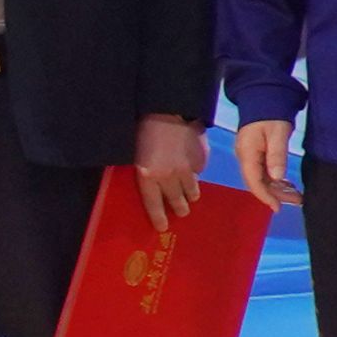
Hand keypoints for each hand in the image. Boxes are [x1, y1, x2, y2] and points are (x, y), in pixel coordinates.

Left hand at [133, 114, 207, 230]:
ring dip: (190, 194)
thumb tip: (149, 180)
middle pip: (177, 200)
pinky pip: (200, 170)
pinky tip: (194, 171)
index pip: (154, 204)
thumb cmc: (144, 129)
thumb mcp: (136, 153)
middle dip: (179, 208)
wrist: (168, 109)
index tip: (162, 227)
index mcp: (149, 176)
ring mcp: (188, 168)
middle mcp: (170, 176)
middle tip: (181, 212)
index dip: (158, 217)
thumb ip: (144, 171)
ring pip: (192, 188)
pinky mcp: (201, 157)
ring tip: (191, 197)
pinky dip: (197, 173)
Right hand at [237, 119, 299, 209]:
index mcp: (247, 154)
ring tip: (297, 197)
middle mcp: (246, 157)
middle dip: (276, 194)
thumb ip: (276, 155)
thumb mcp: (277, 133)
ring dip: (278, 188)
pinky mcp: (257, 153)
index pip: (254, 181)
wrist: (263, 97)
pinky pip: (265, 172)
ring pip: (263, 178)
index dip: (265, 196)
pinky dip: (277, 180)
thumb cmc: (271, 114)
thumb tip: (277, 178)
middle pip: (259, 182)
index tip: (277, 208)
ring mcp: (251, 156)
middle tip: (297, 201)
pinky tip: (289, 185)